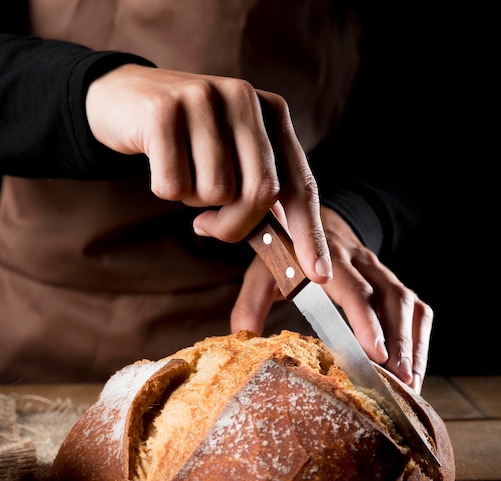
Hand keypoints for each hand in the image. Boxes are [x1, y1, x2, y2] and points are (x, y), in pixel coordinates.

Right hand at [85, 64, 331, 284]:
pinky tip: (158, 161)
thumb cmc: (186, 141)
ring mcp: (205, 99)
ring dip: (193, 200)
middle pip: (260, 193)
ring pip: (216, 192)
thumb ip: (257, 190)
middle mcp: (245, 98)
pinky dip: (166, 189)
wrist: (123, 97)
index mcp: (271, 112)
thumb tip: (285, 251)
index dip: (309, 232)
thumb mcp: (231, 156)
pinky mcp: (164, 111)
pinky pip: (174, 186)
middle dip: (235, 225)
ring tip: (181, 170)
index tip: (318, 275)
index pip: (299, 183)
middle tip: (207, 225)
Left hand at [231, 207, 432, 392]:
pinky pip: (417, 308)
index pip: (353, 288)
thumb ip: (250, 302)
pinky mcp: (393, 282)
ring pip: (409, 304)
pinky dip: (419, 339)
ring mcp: (381, 271)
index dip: (365, 319)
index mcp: (327, 257)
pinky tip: (415, 368)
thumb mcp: (263, 269)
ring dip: (413, 345)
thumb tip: (241, 340)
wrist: (316, 218)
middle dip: (398, 341)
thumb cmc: (287, 251)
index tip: (375, 353)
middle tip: (398, 381)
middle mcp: (361, 262)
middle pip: (391, 299)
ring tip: (410, 384)